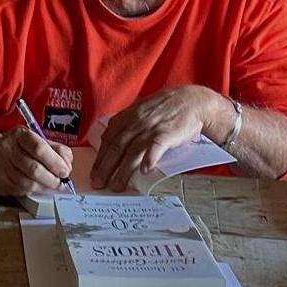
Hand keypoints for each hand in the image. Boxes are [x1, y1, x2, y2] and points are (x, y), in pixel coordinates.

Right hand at [0, 127, 73, 196]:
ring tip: (53, 186)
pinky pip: (21, 191)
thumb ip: (55, 149)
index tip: (65, 171)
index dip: (55, 162)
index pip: (39, 148)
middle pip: (34, 169)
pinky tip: (40, 188)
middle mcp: (7, 150)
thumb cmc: (19, 147)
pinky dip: (34, 191)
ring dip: (45, 187)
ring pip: (28, 183)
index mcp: (19, 135)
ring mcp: (1, 168)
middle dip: (52, 179)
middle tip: (61, 182)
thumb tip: (68, 164)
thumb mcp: (36, 139)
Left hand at [90, 85, 228, 191]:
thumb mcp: (141, 111)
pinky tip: (144, 170)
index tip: (94, 172)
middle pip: (116, 147)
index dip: (100, 157)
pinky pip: (156, 147)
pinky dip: (149, 158)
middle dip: (105, 167)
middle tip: (98, 183)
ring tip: (117, 186)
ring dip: (123, 170)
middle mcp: (136, 122)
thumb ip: (126, 125)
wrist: (192, 100)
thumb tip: (111, 141)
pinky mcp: (167, 133)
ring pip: (132, 151)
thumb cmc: (166, 108)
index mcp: (127, 116)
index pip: (108, 139)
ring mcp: (151, 127)